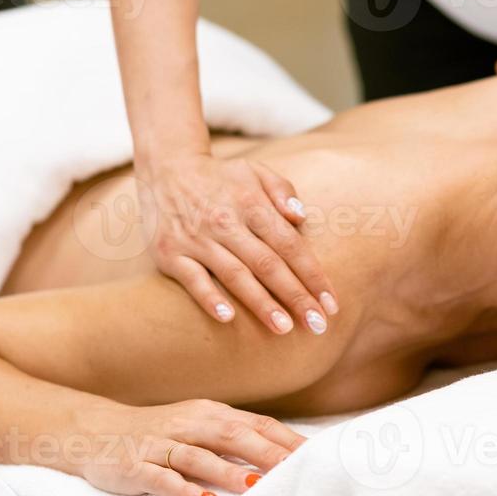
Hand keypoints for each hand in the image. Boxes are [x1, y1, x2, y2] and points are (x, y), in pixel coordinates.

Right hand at [74, 399, 307, 495]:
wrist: (93, 432)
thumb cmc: (158, 436)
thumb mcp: (198, 429)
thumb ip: (234, 440)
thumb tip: (284, 458)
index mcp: (209, 414)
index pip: (256, 425)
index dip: (286, 440)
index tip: (318, 457)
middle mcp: (188, 425)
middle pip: (233, 436)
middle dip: (267, 454)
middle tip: (298, 471)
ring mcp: (160, 444)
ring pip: (199, 456)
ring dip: (228, 471)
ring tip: (257, 486)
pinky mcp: (134, 465)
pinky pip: (161, 478)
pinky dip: (183, 490)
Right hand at [140, 151, 337, 334]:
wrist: (165, 167)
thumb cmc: (221, 177)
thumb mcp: (255, 172)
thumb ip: (282, 191)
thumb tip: (301, 218)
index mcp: (251, 204)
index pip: (290, 244)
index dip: (313, 275)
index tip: (331, 303)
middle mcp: (225, 222)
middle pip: (267, 264)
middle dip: (295, 296)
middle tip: (318, 325)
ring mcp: (196, 239)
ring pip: (234, 275)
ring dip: (261, 303)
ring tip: (284, 328)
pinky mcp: (170, 253)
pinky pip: (192, 279)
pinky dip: (209, 298)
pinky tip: (228, 318)